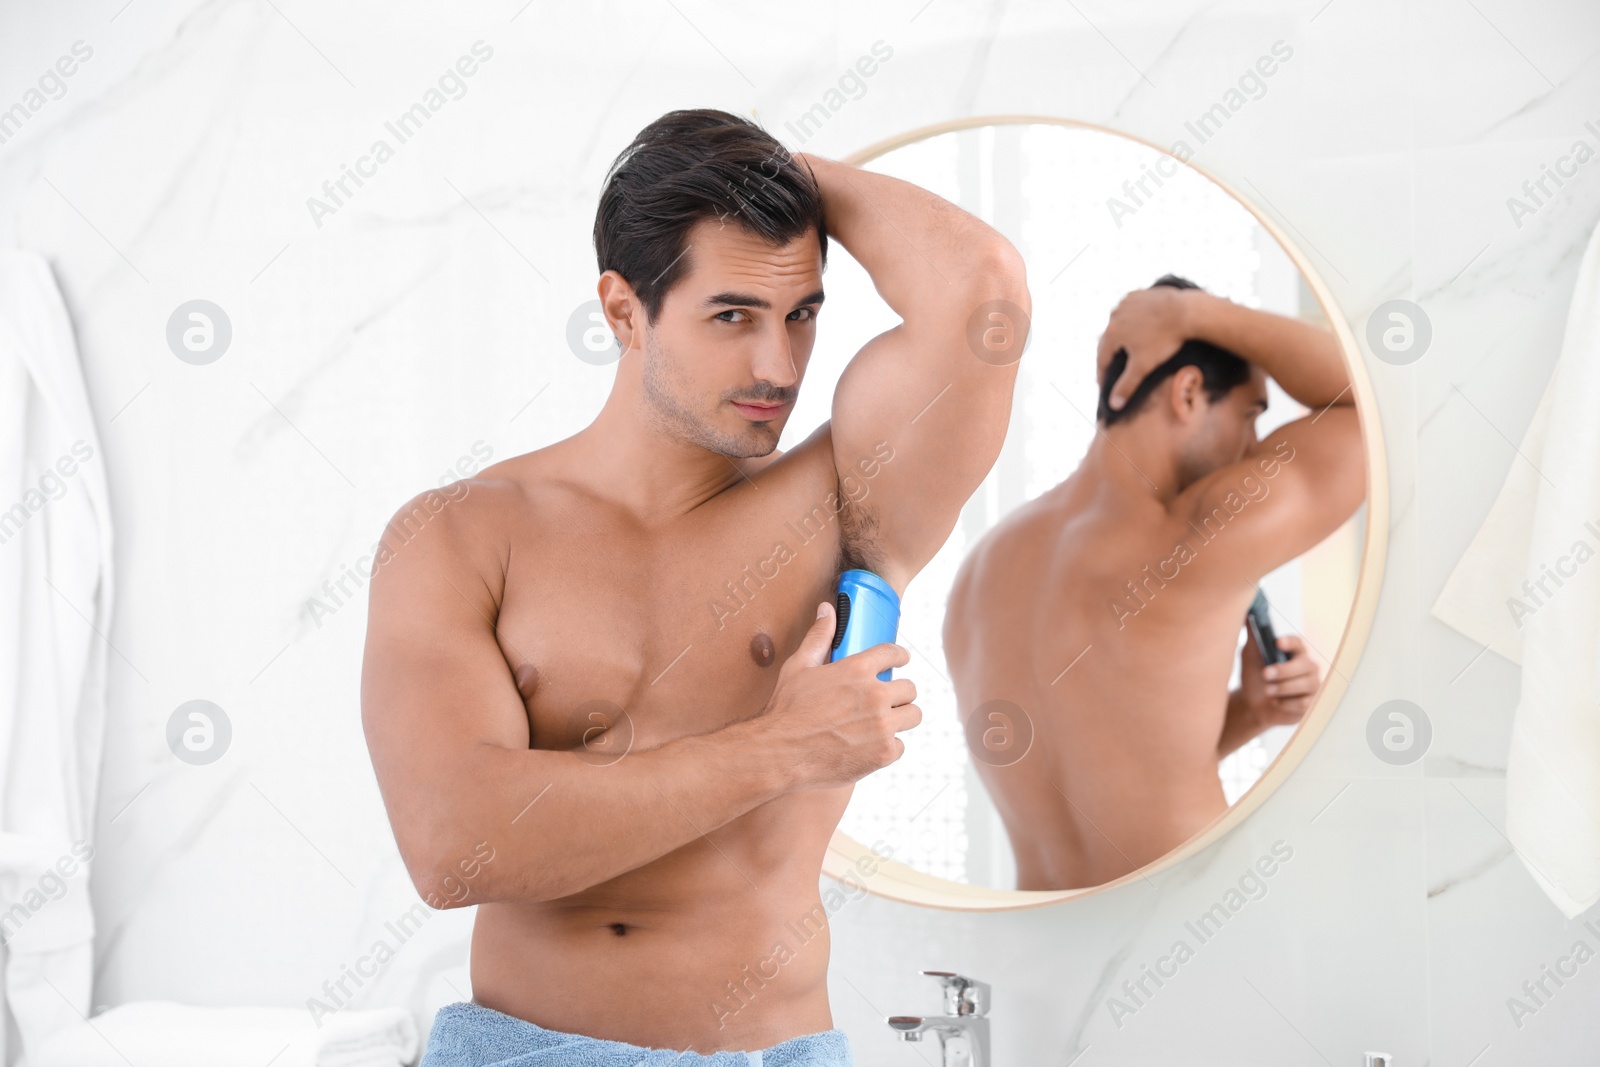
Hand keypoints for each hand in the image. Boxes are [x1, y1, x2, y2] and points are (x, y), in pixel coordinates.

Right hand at [756, 600, 919, 790]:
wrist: (780, 753)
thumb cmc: (787, 710)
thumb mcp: (799, 667)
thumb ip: (819, 637)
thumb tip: (827, 610)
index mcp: (858, 669)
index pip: (894, 654)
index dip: (899, 657)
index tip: (901, 661)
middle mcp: (875, 695)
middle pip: (909, 688)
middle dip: (899, 692)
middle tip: (885, 700)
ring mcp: (882, 725)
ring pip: (912, 715)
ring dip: (900, 717)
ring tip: (884, 722)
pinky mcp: (883, 753)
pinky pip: (900, 745)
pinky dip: (888, 746)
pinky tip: (871, 745)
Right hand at [1094, 285, 1203, 411]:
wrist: (1186, 311)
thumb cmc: (1164, 340)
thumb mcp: (1143, 366)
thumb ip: (1127, 386)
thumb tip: (1114, 405)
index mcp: (1111, 333)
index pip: (1102, 359)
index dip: (1102, 374)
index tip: (1103, 384)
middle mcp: (1114, 316)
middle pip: (1107, 340)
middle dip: (1109, 355)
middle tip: (1111, 368)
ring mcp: (1125, 303)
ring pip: (1118, 324)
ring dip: (1119, 335)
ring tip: (1124, 347)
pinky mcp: (1138, 294)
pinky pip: (1129, 310)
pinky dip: (1130, 320)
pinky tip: (1137, 327)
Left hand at [1237, 633, 1319, 728]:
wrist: (1252, 704)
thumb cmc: (1254, 675)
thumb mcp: (1250, 654)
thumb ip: (1252, 634)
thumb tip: (1248, 613)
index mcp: (1294, 651)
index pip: (1297, 642)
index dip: (1289, 642)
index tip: (1277, 643)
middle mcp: (1307, 665)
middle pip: (1303, 665)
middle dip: (1284, 670)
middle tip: (1265, 674)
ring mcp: (1312, 684)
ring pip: (1305, 684)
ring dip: (1283, 688)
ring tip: (1267, 690)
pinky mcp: (1312, 702)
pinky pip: (1304, 702)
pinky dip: (1286, 703)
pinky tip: (1276, 702)